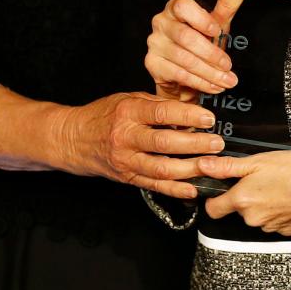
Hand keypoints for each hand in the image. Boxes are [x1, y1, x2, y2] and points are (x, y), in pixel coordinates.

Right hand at [51, 92, 224, 198]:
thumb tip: (188, 109)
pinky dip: (175, 189)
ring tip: (210, 165)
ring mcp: (126, 160)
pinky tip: (193, 188)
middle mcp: (125, 137)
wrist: (74, 139)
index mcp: (127, 113)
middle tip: (216, 143)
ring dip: (189, 168)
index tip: (208, 117)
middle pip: (164, 143)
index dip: (187, 115)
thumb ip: (156, 104)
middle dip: (195, 144)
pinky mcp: (127, 177)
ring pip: (161, 168)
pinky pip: (154, 185)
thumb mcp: (127, 100)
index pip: (161, 113)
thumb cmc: (103, 115)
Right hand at [145, 0, 244, 99]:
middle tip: (228, 66)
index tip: (218, 30)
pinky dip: (199, 82)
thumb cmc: (200, 42)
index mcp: (175, 8)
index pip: (183, 6)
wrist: (185, 73)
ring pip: (184, 59)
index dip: (201, 19)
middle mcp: (161, 22)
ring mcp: (155, 43)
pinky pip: (178, 74)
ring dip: (209, 72)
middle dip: (211, 54)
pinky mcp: (152, 63)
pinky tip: (212, 86)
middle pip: (185, 37)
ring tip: (226, 80)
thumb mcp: (216, 23)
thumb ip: (227, 2)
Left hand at [197, 151, 290, 234]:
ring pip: (258, 215)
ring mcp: (270, 227)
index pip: (213, 209)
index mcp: (242, 201)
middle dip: (246, 195)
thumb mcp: (258, 160)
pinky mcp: (287, 231)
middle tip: (262, 177)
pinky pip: (275, 220)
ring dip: (264, 202)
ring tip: (279, 184)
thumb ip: (227, 166)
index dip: (215, 197)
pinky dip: (279, 210)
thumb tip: (203, 165)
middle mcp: (253, 218)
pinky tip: (290, 196)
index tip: (222, 188)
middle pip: (239, 210)